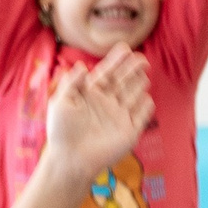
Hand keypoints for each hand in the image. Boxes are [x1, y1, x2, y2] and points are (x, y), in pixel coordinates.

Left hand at [44, 45, 152, 178]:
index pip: (108, 73)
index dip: (116, 60)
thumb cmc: (61, 132)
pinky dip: (146, 106)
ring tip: (144, 73)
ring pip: (134, 94)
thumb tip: (81, 66)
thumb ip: (71, 83)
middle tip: (141, 59)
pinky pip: (142, 115)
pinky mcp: (129, 131)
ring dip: (140, 84)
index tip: (125, 48)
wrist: (71, 160)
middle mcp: (108, 103)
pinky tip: (147, 98)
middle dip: (133, 69)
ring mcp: (119, 116)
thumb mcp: (60, 102)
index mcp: (92, 94)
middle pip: (124, 81)